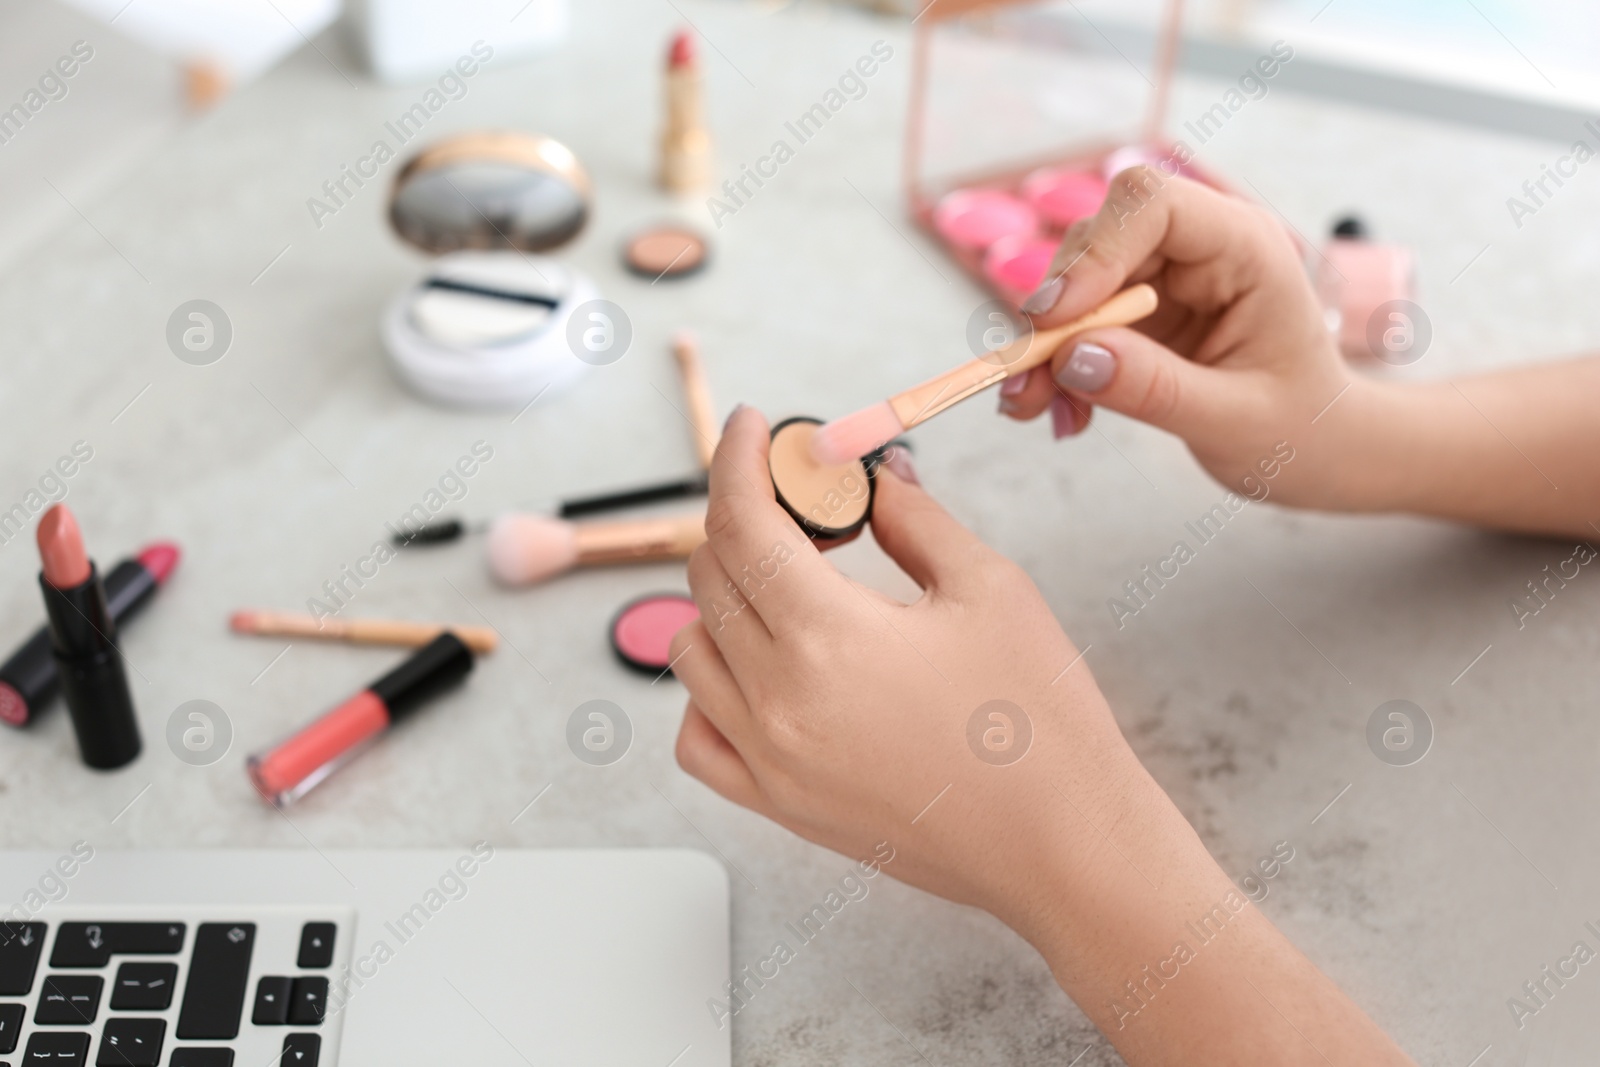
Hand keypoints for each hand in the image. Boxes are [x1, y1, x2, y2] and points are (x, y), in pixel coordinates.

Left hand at [669, 407, 1143, 931]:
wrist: (1065, 845)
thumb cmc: (1041, 722)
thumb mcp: (988, 589)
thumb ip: (914, 520)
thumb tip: (874, 478)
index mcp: (827, 637)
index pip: (742, 523)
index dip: (738, 459)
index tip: (752, 427)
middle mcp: (777, 702)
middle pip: (709, 576)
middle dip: (746, 520)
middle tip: (810, 512)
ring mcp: (769, 761)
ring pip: (691, 650)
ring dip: (725, 598)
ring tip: (794, 587)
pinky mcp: (778, 804)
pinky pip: (698, 737)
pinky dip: (709, 690)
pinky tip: (763, 668)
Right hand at [1002, 169, 1367, 509]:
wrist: (1318, 448)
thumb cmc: (1301, 428)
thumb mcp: (1234, 420)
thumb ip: (1154, 388)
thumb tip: (1071, 357)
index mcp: (1245, 248)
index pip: (1153, 205)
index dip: (1094, 251)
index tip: (1054, 319)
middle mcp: (1199, 247)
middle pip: (1097, 239)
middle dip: (1053, 313)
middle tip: (1024, 383)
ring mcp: (1164, 277)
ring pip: (1073, 284)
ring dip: (1042, 347)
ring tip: (1033, 409)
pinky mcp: (1137, 312)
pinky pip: (1075, 324)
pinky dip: (1054, 367)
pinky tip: (1061, 413)